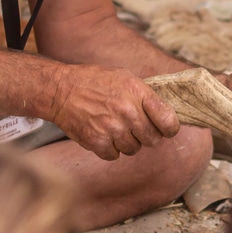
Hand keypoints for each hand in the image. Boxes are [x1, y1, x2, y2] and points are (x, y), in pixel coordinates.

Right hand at [49, 65, 179, 160]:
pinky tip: (102, 134)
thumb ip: (145, 95)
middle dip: (146, 135)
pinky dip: (109, 148)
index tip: (166, 129)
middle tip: (135, 128)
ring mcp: (112, 128)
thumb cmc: (94, 82)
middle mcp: (127, 111)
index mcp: (137, 92)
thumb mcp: (124, 77)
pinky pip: (114, 155)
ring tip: (114, 127)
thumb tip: (166, 114)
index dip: (170, 128)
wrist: (61, 90)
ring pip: (133, 149)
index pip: (168, 120)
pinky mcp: (97, 142)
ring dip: (127, 142)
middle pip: (152, 139)